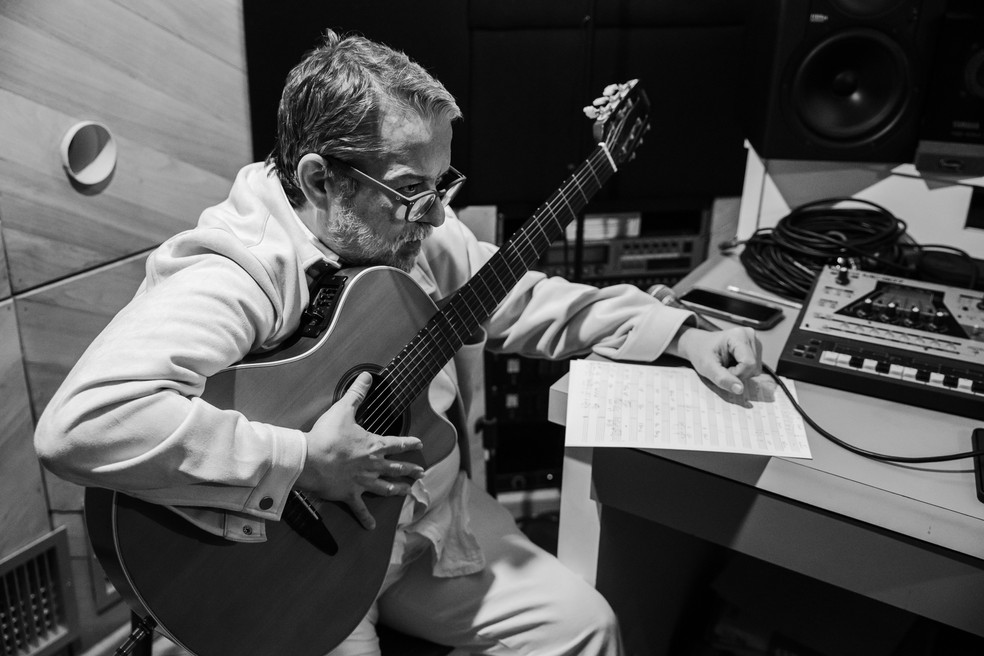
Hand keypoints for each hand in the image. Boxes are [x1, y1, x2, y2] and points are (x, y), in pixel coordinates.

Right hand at [296, 371, 424, 529]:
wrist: (310, 460)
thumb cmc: (327, 435)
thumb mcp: (343, 409)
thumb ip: (356, 393)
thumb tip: (367, 376)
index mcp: (373, 445)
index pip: (397, 443)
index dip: (410, 443)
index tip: (420, 444)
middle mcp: (372, 465)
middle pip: (396, 468)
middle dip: (410, 470)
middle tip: (421, 472)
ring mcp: (362, 482)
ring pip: (385, 488)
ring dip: (397, 490)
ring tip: (407, 492)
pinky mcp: (349, 495)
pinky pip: (360, 509)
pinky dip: (366, 518)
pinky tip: (371, 526)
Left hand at [673, 326, 762, 394]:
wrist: (697, 344)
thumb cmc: (700, 352)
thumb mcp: (707, 366)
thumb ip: (722, 378)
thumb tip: (740, 390)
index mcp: (739, 335)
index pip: (748, 363)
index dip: (736, 373)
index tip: (721, 369)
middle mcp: (750, 335)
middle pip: (753, 367)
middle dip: (738, 374)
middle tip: (723, 367)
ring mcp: (755, 341)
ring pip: (755, 369)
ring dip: (740, 373)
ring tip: (727, 365)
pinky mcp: (756, 348)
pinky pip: (755, 368)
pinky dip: (743, 371)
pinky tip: (733, 363)